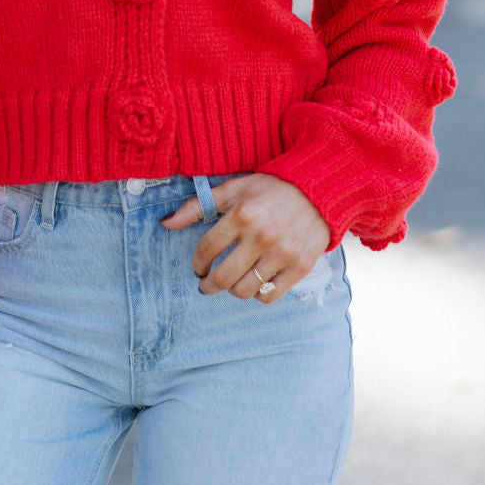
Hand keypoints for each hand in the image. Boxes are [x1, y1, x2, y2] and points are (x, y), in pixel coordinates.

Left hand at [160, 174, 330, 301]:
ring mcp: (282, 254)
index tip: (198, 266)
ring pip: (245, 290)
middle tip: (207, 284)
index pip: (207, 250)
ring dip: (232, 290)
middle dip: (208, 285)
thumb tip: (166, 223)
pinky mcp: (300, 267)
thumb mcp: (234, 188)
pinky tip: (255, 284)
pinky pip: (270, 296)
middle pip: (223, 277)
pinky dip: (258, 295)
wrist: (318, 190)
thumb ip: (198, 206)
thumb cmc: (271, 188)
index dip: (197, 262)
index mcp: (242, 214)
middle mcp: (261, 236)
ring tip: (232, 283)